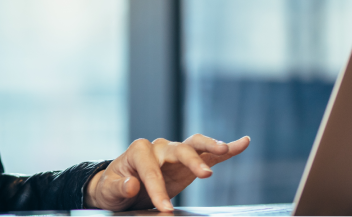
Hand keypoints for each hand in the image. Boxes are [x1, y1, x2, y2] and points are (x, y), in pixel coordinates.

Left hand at [84, 134, 249, 211]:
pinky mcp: (188, 163)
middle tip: (205, 175)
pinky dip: (226, 149)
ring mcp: (174, 153)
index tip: (165, 209)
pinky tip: (243, 142)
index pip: (150, 169)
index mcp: (138, 151)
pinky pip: (209, 154)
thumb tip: (131, 184)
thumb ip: (119, 187)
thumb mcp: (109, 190)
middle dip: (191, 161)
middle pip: (178, 149)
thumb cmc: (113, 187)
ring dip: (210, 146)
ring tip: (225, 148)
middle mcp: (158, 147)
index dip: (157, 189)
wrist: (120, 187)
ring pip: (195, 145)